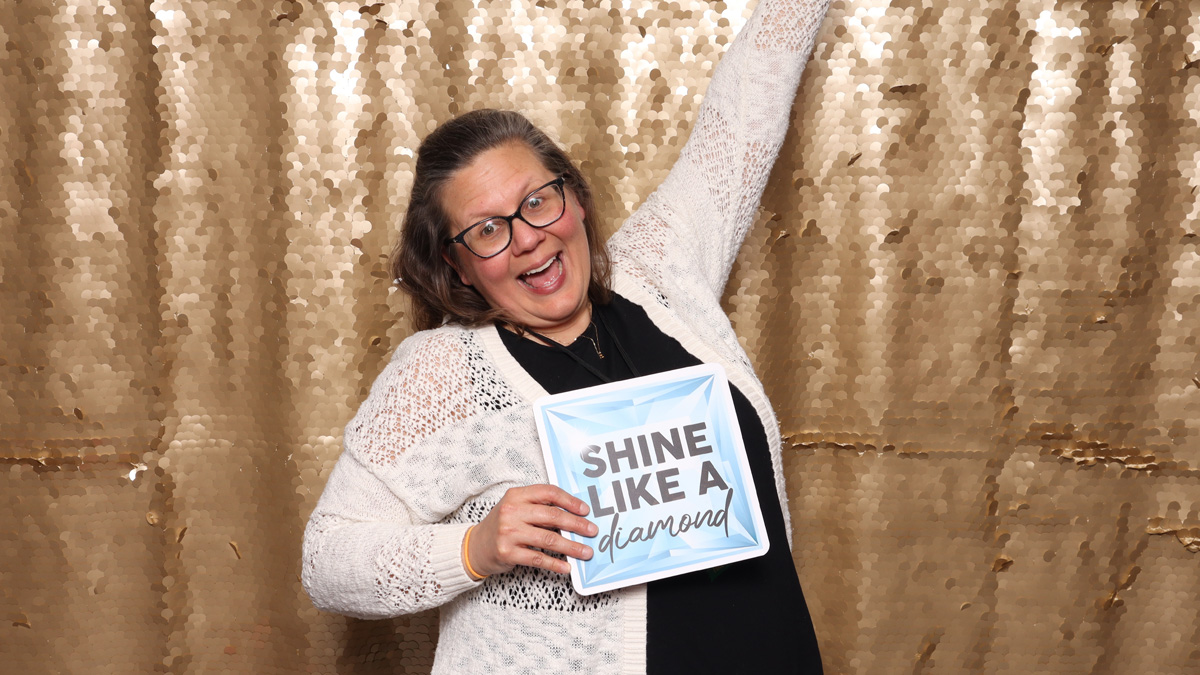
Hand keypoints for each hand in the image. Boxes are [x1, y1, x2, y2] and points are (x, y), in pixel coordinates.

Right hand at [466, 484, 597, 575]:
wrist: (476, 546)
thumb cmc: (502, 525)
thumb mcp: (516, 508)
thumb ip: (539, 507)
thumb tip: (574, 515)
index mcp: (516, 495)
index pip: (548, 492)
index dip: (569, 501)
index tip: (585, 510)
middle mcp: (511, 511)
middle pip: (552, 516)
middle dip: (576, 525)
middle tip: (591, 531)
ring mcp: (508, 532)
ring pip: (548, 539)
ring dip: (571, 547)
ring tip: (586, 552)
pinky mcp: (508, 552)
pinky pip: (538, 558)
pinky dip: (555, 564)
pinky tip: (567, 567)